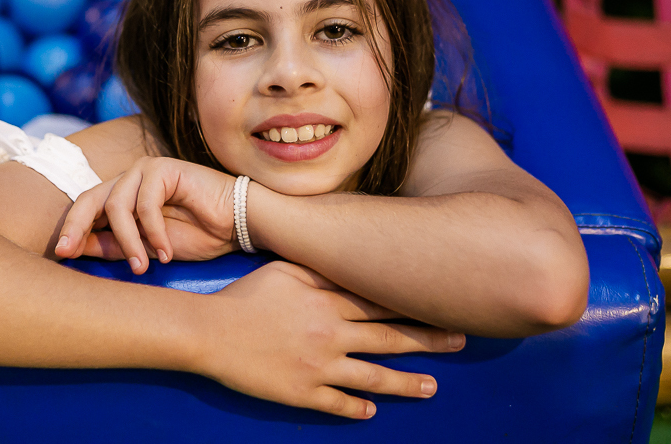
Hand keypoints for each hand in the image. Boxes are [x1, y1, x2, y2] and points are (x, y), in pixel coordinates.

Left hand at [53, 156, 236, 271]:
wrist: (236, 224)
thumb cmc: (195, 235)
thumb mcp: (145, 248)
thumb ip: (112, 246)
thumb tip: (73, 249)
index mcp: (121, 196)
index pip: (85, 208)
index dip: (71, 229)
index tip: (60, 254)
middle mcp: (128, 180)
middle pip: (90, 199)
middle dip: (78, 227)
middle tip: (70, 252)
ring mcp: (145, 170)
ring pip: (117, 206)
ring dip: (128, 242)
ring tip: (143, 267)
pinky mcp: (164, 168)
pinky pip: (146, 204)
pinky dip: (154, 233)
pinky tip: (165, 253)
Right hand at [197, 261, 463, 418]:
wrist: (211, 332)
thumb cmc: (245, 296)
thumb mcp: (285, 270)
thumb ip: (320, 266)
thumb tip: (352, 258)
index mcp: (328, 302)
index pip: (382, 303)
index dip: (416, 303)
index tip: (446, 303)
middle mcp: (331, 335)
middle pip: (389, 338)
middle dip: (428, 340)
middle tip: (460, 340)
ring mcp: (319, 367)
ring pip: (373, 376)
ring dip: (406, 382)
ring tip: (431, 387)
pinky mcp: (302, 393)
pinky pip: (337, 403)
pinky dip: (357, 408)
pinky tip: (373, 411)